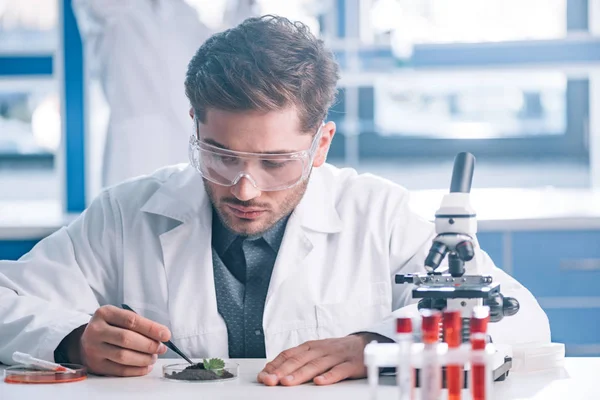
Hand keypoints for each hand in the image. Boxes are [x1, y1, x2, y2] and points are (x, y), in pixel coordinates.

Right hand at [68, 305, 170, 376]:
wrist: (87, 340)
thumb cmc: (111, 327)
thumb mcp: (119, 317)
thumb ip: (138, 324)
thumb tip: (161, 336)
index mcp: (104, 313)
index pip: (131, 320)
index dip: (151, 328)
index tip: (166, 335)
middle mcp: (96, 330)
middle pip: (127, 339)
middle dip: (149, 345)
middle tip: (161, 348)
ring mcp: (94, 348)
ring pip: (123, 356)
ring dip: (144, 359)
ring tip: (153, 357)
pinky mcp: (95, 365)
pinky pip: (119, 370)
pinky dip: (136, 370)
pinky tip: (146, 367)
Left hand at [257, 334, 382, 385]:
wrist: (365, 344)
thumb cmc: (337, 350)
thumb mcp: (316, 351)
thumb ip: (299, 359)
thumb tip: (275, 370)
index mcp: (311, 347)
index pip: (289, 354)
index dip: (275, 365)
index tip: (264, 375)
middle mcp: (321, 350)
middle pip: (299, 360)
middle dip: (283, 371)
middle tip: (270, 380)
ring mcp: (336, 356)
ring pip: (315, 365)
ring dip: (300, 374)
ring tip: (287, 382)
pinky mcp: (350, 364)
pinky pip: (339, 371)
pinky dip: (329, 376)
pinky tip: (319, 382)